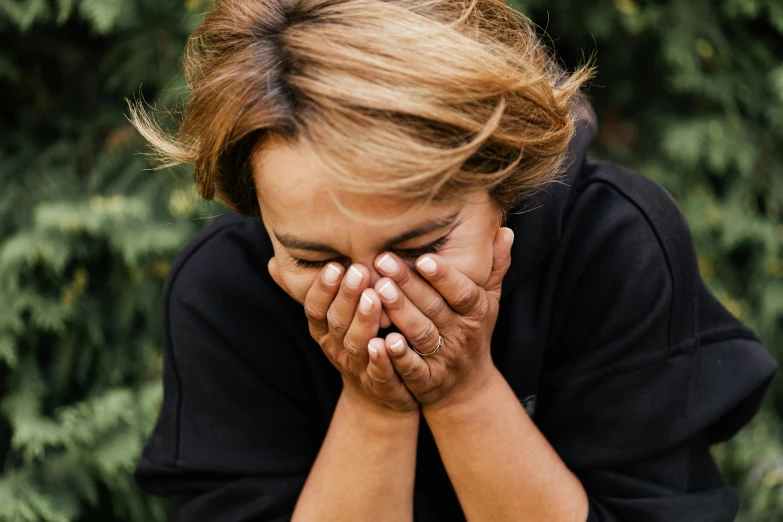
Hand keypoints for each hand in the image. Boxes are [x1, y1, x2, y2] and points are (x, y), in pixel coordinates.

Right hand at [270, 259, 418, 414]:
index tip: (334, 265)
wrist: (378, 397)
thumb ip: (309, 292)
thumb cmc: (354, 344)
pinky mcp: (383, 386)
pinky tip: (391, 341)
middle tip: (358, 271)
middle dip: (346, 296)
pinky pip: (381, 373)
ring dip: (363, 321)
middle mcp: (337, 348)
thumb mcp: (330, 319)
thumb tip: (274, 263)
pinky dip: (385, 359)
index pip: (316, 309)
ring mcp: (358, 368)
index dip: (323, 289)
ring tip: (373, 297)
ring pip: (357, 345)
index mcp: (324, 331)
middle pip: (337, 322)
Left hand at [371, 227, 513, 409]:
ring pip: (420, 334)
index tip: (423, 257)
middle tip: (383, 261)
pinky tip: (378, 341)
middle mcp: (461, 335)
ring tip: (377, 289)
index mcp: (475, 312)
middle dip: (409, 285)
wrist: (467, 388)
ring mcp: (444, 359)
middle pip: (435, 308)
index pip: (462, 292)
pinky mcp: (426, 381)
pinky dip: (396, 357)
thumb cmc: (471, 333)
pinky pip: (411, 369)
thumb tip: (505, 231)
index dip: (444, 276)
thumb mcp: (487, 302)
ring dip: (400, 313)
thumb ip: (494, 268)